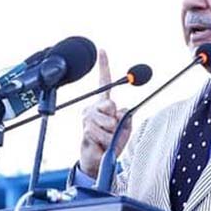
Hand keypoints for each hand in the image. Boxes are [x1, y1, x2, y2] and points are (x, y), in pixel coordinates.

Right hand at [79, 50, 132, 177]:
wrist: (97, 160)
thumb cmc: (110, 143)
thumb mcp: (124, 128)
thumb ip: (125, 116)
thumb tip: (119, 110)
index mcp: (103, 104)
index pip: (104, 82)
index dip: (103, 66)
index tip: (102, 51)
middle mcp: (93, 107)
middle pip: (110, 104)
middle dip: (115, 120)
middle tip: (112, 130)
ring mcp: (88, 117)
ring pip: (108, 120)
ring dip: (111, 133)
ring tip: (106, 139)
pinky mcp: (86, 128)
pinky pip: (102, 131)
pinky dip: (105, 140)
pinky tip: (100, 143)